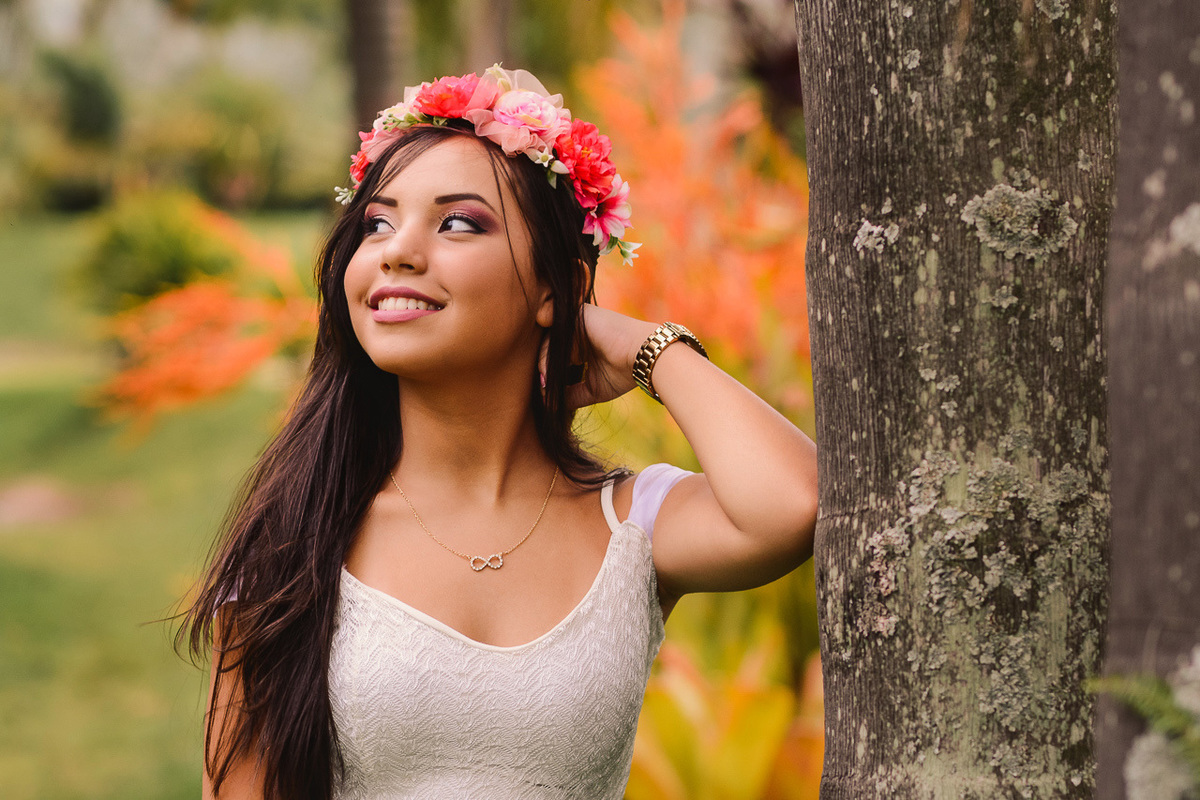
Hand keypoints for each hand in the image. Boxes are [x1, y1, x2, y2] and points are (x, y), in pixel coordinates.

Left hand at [540, 304, 657, 409]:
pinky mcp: (577, 314)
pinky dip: (547, 355)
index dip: (549, 373)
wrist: (644, 356)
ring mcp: (577, 319)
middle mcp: (578, 328)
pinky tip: (547, 372)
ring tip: (545, 384)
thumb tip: (550, 406)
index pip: (557, 355)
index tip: (546, 391)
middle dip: (544, 369)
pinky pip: (554, 335)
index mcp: (583, 342)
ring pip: (550, 342)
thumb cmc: (624, 372)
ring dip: (544, 364)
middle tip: (543, 388)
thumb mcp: (592, 388)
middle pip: (550, 347)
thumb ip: (571, 394)